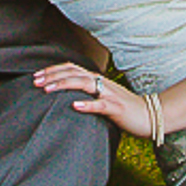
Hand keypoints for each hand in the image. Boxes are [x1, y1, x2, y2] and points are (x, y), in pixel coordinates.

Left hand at [37, 61, 156, 140]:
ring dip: (64, 85)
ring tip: (47, 89)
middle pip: (74, 72)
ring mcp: (110, 94)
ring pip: (84, 84)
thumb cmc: (125, 109)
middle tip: (35, 81)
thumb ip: (88, 93)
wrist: (150, 116)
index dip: (53, 70)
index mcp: (97, 80)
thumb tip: (67, 95)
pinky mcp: (117, 108)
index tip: (36, 76)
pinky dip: (87, 104)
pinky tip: (74, 106)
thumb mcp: (103, 98)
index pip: (72, 68)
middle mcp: (102, 83)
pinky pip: (101, 105)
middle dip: (53, 75)